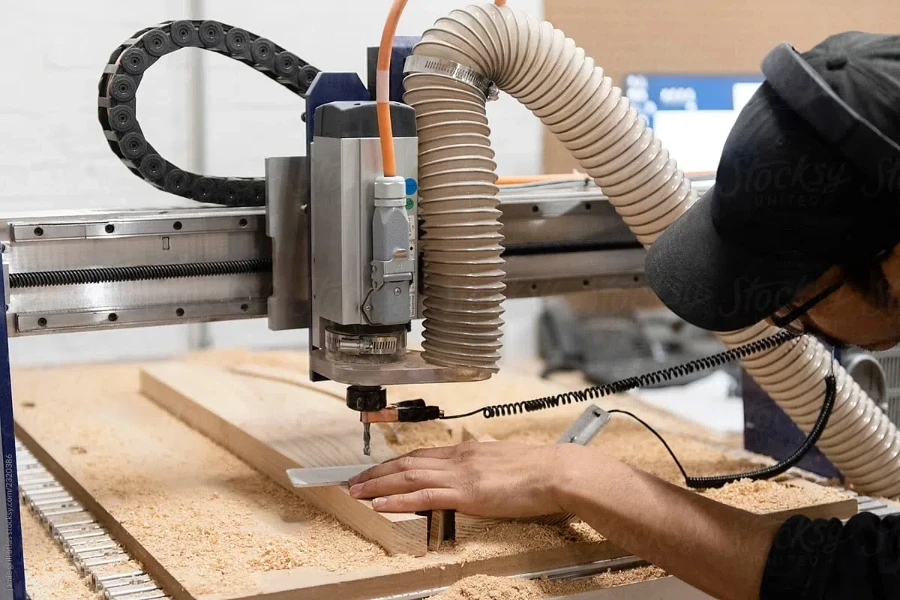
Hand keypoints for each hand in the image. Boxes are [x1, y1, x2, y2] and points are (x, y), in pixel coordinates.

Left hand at [348, 441, 579, 516]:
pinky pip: (423, 496)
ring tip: (356, 492)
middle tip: (353, 482)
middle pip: (407, 463)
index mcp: (466, 452)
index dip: (394, 463)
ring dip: (378, 485)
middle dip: (376, 473)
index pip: (420, 456)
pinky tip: (380, 504)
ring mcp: (460, 475)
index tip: (376, 470)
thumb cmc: (536, 471)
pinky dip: (397, 500)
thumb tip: (473, 476)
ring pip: (408, 477)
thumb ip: (481, 468)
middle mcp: (458, 459)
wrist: (554, 472)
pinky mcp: (466, 493)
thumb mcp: (501, 463)